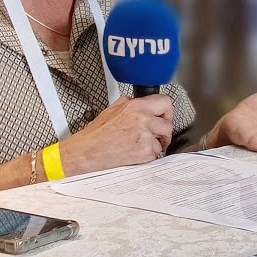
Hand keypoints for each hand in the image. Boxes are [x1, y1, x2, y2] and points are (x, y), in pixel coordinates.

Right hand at [59, 95, 174, 174]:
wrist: (88, 152)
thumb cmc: (97, 134)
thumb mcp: (113, 108)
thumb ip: (132, 103)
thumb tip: (144, 102)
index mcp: (135, 106)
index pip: (165, 101)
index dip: (167, 111)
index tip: (164, 116)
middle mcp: (142, 119)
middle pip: (168, 123)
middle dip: (164, 130)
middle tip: (157, 135)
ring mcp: (145, 136)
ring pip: (164, 139)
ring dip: (157, 144)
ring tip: (142, 144)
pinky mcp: (145, 152)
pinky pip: (157, 153)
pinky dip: (149, 155)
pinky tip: (136, 152)